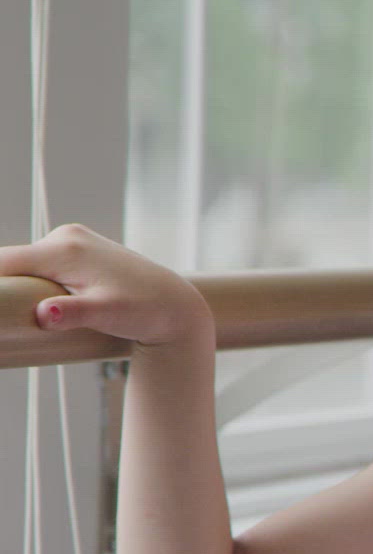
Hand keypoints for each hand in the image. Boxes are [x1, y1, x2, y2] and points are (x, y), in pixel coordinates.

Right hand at [0, 223, 211, 346]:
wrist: (175, 304)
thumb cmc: (145, 311)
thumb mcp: (108, 315)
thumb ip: (73, 314)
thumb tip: (46, 314)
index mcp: (64, 249)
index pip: (3, 262)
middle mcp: (65, 236)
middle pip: (12, 263)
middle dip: (6, 287)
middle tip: (11, 317)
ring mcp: (72, 239)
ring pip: (27, 264)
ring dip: (22, 284)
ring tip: (34, 310)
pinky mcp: (79, 248)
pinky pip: (43, 263)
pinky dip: (35, 279)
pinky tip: (46, 299)